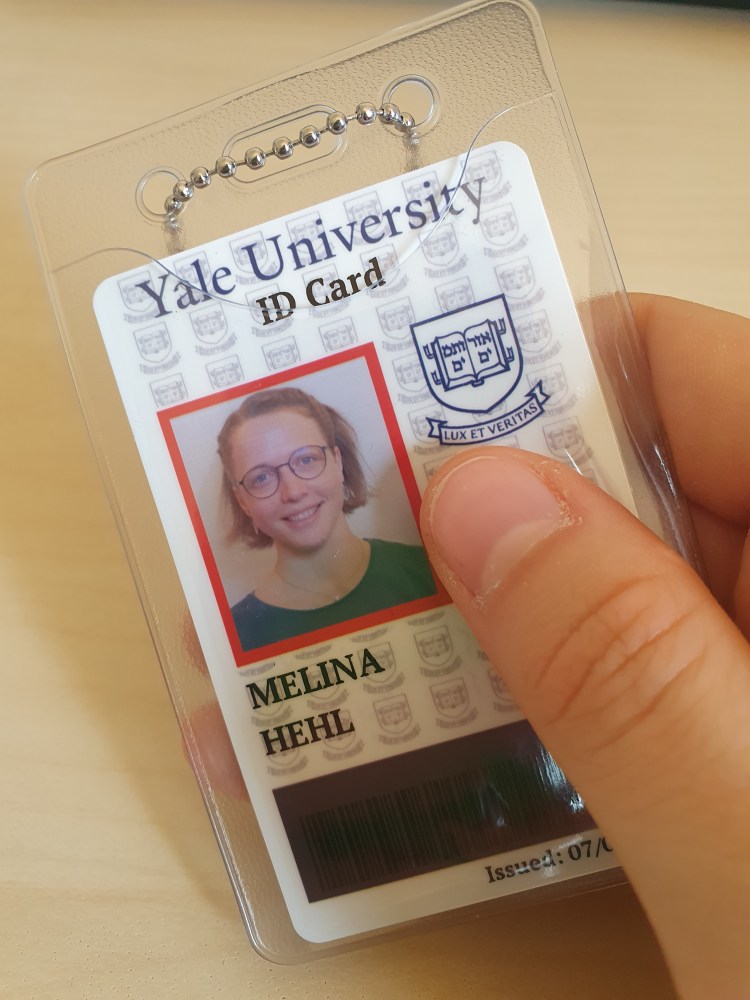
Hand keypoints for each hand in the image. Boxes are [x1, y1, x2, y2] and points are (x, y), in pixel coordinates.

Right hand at [420, 294, 749, 998]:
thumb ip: (626, 669)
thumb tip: (470, 497)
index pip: (687, 371)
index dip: (542, 373)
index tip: (402, 423)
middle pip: (646, 471)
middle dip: (502, 502)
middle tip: (360, 544)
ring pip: (630, 571)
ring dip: (513, 600)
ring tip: (388, 639)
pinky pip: (646, 659)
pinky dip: (558, 676)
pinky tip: (482, 715)